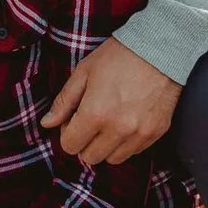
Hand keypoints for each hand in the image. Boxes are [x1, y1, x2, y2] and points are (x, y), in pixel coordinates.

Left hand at [43, 37, 182, 166]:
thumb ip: (64, 102)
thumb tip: (47, 124)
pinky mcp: (156, 132)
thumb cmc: (119, 56)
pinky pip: (134, 152)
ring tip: (110, 122)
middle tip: (91, 121)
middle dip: (85, 142)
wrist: (160, 48)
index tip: (75, 119)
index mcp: (95, 113)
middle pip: (90, 157)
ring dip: (106, 145)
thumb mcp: (83, 72)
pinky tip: (127, 121)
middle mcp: (118, 129)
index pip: (70, 146)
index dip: (68, 133)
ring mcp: (139, 133)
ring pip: (113, 159)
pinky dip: (126, 143)